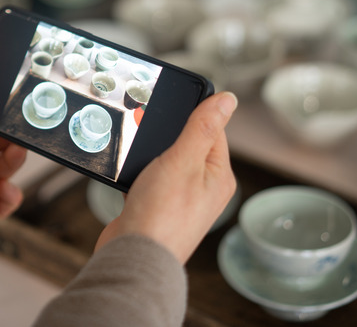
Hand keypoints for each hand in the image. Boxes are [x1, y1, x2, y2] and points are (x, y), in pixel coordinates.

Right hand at [95, 92, 237, 263]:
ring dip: (148, 154)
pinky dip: (137, 173)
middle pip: (186, 143)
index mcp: (219, 175)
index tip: (172, 103)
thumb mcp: (183, 160)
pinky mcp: (157, 207)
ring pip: (164, 161)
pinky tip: (128, 175)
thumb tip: (228, 100)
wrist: (133, 257)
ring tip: (137, 154)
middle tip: (147, 126)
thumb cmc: (162, 216)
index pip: (212, 129)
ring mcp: (179, 198)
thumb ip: (203, 127)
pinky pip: (148, 178)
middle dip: (165, 135)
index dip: (192, 113)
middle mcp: (203, 187)